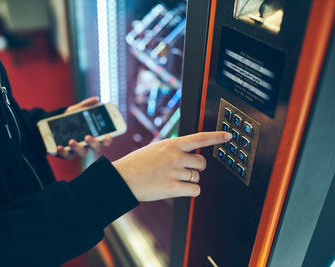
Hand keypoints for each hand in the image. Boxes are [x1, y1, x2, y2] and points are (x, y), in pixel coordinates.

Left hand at [56, 97, 112, 159]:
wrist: (53, 126)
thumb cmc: (70, 120)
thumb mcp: (77, 111)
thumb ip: (86, 105)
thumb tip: (96, 99)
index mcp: (94, 134)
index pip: (105, 139)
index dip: (108, 139)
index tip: (108, 136)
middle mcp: (89, 144)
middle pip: (96, 148)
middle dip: (94, 143)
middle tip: (88, 137)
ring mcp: (78, 150)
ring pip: (83, 153)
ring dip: (78, 148)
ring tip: (71, 141)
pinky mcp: (67, 154)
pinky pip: (67, 156)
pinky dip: (63, 152)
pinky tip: (59, 146)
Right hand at [112, 131, 231, 201]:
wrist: (122, 178)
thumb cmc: (137, 163)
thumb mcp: (154, 148)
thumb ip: (172, 147)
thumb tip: (186, 150)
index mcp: (171, 144)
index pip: (199, 138)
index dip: (216, 137)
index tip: (228, 137)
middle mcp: (175, 156)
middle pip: (202, 163)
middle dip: (196, 168)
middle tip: (182, 170)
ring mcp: (174, 172)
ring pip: (197, 177)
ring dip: (189, 180)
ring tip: (172, 179)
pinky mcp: (172, 188)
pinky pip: (194, 190)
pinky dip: (190, 191)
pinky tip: (177, 189)